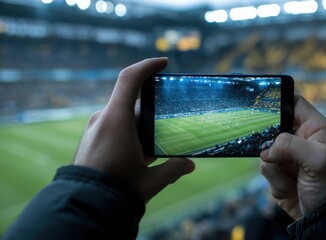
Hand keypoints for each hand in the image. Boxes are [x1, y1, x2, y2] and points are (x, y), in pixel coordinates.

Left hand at [73, 58, 194, 203]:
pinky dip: (130, 133)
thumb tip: (190, 165)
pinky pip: (113, 126)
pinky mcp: (91, 139)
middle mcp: (102, 118)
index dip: (148, 65)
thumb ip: (174, 169)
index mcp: (116, 119)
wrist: (83, 206)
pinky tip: (139, 154)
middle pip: (133, 103)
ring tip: (155, 145)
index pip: (130, 79)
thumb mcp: (150, 181)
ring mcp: (94, 128)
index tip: (164, 63)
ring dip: (141, 126)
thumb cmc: (117, 190)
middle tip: (170, 124)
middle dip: (153, 112)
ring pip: (124, 117)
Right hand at [260, 95, 325, 218]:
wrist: (324, 217)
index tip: (262, 105)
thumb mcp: (317, 160)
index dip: (279, 100)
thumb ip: (290, 145)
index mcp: (313, 128)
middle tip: (279, 155)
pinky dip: (276, 182)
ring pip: (264, 152)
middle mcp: (298, 139)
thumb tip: (266, 150)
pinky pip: (265, 170)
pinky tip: (292, 188)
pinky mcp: (277, 173)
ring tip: (296, 178)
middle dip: (270, 143)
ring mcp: (286, 156)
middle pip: (271, 128)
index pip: (294, 102)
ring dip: (277, 170)